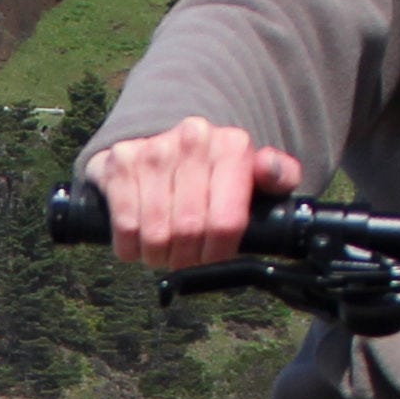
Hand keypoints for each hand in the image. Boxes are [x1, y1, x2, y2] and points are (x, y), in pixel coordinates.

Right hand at [90, 117, 302, 270]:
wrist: (165, 147)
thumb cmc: (214, 176)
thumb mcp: (255, 178)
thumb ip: (279, 176)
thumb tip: (271, 171)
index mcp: (232, 146)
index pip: (227, 222)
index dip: (219, 253)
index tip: (213, 257)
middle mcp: (194, 140)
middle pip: (190, 231)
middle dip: (187, 258)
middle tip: (186, 258)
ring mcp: (154, 149)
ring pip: (156, 234)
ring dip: (158, 256)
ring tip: (164, 251)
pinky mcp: (120, 162)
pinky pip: (124, 226)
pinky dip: (130, 247)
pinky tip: (139, 242)